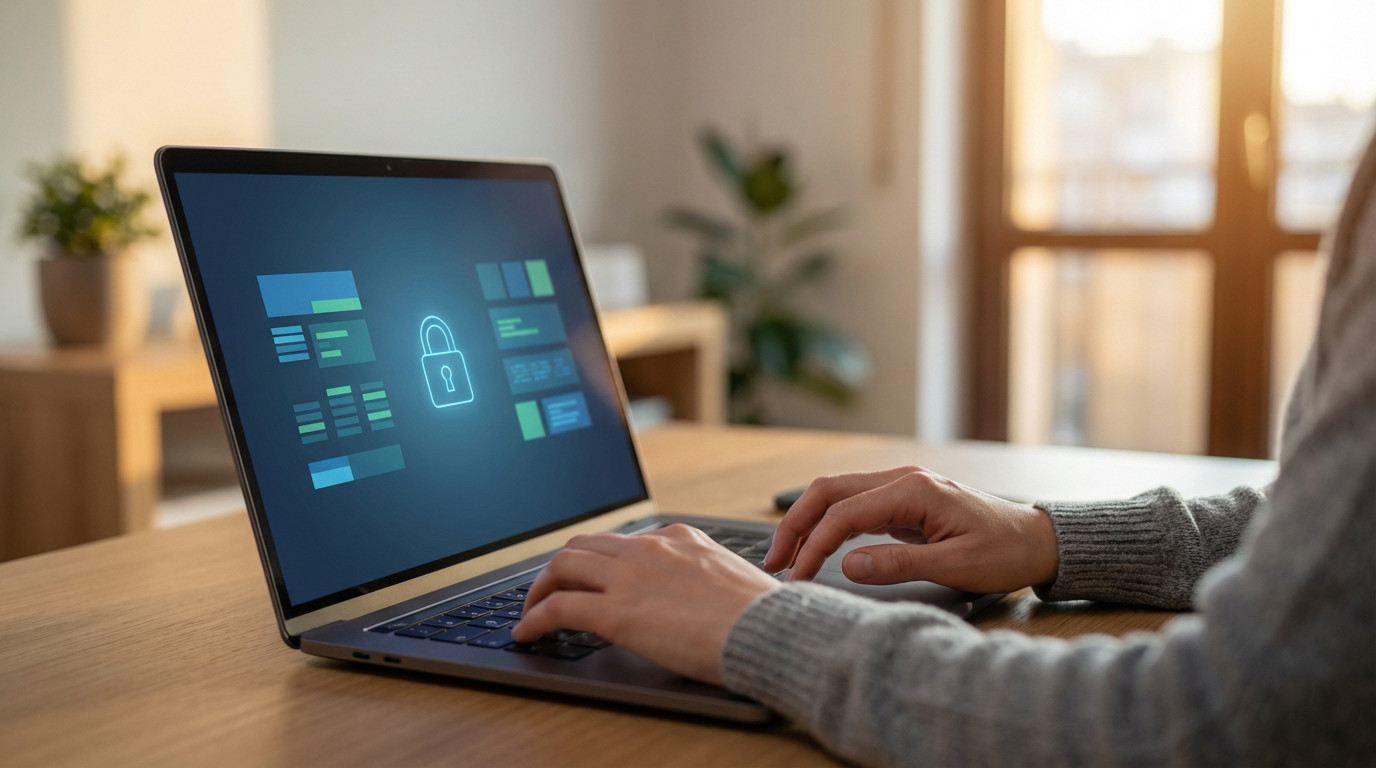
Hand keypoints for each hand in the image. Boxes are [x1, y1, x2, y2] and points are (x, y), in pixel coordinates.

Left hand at [513, 524, 779, 685]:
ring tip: (532, 609)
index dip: (600, 560)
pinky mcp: (616, 611)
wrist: (768, 630)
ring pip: (563, 566)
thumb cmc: (763, 616)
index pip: (624, 541)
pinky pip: (558, 608)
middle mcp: (650, 547)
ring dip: (541, 587)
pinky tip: (527, 633)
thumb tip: (698, 597)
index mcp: (680, 537)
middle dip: (561, 567)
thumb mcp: (732, 578)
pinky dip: (535, 618)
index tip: (593, 576)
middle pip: (584, 545)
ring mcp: (630, 576)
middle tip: (551, 589)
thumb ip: (704, 577)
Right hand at [764, 466, 1058, 593]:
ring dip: (807, 522)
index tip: (798, 577)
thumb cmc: (1005, 552)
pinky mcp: (902, 500)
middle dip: (795, 525)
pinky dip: (827, 523)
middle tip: (774, 563)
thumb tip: (849, 566)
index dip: (814, 545)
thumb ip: (899, 565)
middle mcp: (901, 479)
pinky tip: (815, 546)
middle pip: (828, 491)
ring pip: (836, 494)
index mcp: (913, 490)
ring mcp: (901, 486)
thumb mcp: (956, 566)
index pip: (844, 513)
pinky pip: (853, 504)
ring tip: (786, 557)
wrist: (1037, 540)